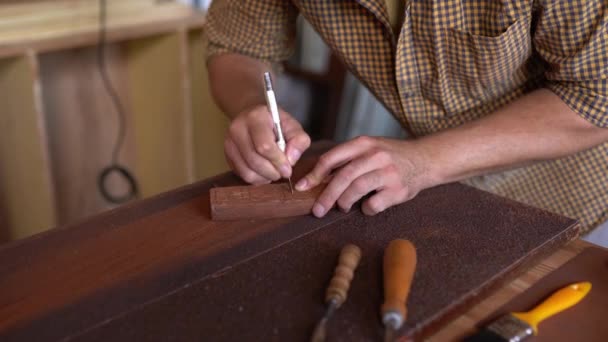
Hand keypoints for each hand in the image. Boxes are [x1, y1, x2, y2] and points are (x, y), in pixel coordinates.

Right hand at [225, 105, 310, 184]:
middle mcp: (237, 129)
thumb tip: (291, 160)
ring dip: (265, 177)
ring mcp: (229, 143)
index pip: (264, 146)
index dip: (278, 161)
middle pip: (255, 161)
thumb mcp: (292, 125)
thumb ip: (298, 140)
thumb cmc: (275, 122)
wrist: (252, 116)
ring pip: (247, 172)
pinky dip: (257, 179)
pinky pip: (242, 175)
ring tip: (274, 173)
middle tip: (283, 173)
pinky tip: (265, 173)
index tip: (288, 168)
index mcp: (255, 118)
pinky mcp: (227, 155)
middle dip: (272, 172)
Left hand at [295, 136, 433, 216]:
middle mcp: (376, 156)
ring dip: (344, 202)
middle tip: (317, 210)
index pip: (332, 157)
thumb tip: (317, 178)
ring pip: (357, 190)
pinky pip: (374, 204)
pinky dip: (366, 209)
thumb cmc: (391, 156)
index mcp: (364, 143)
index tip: (302, 187)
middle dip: (326, 195)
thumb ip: (348, 159)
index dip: (315, 174)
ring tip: (342, 207)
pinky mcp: (398, 190)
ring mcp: (388, 173)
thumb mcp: (370, 148)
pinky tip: (367, 207)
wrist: (426, 159)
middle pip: (343, 176)